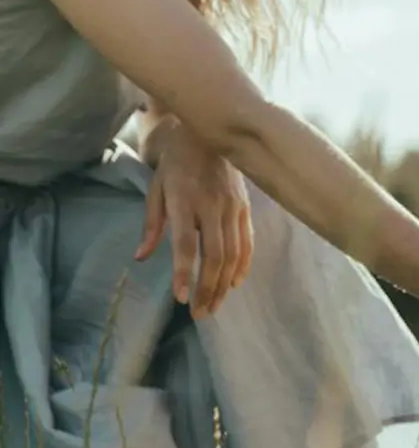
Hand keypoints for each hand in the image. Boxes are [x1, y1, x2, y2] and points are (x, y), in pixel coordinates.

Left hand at [135, 121, 253, 318]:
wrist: (208, 133)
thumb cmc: (176, 162)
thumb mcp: (156, 189)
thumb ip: (151, 224)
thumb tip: (141, 257)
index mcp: (185, 200)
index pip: (187, 243)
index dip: (185, 272)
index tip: (181, 298)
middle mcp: (212, 206)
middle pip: (214, 255)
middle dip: (208, 288)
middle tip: (200, 313)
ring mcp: (232, 207)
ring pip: (233, 253)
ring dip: (224, 284)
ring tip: (214, 306)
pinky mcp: (245, 208)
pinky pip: (247, 242)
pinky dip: (243, 266)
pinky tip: (235, 283)